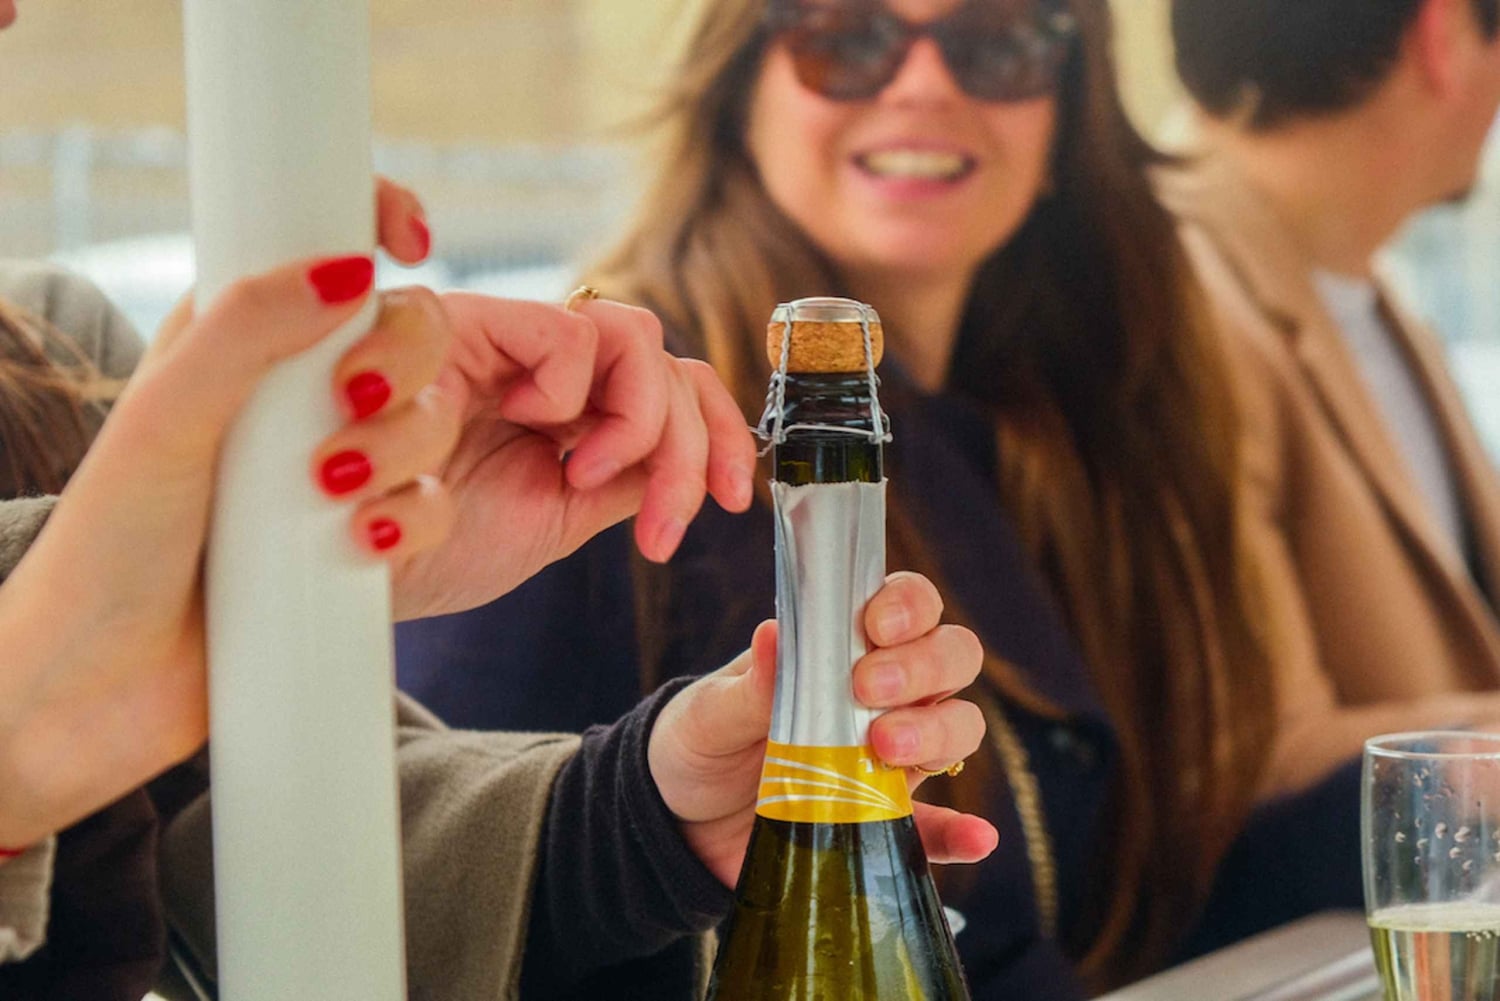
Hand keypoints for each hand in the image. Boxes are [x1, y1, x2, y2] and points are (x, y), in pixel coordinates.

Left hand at [0, 181, 454, 844]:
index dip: (376, 221)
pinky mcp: (362, 536)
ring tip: (331, 492)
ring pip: (433, 424)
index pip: (323, 249)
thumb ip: (246, 329)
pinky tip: (364, 544)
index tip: (409, 238)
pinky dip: (415, 519)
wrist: (101, 687)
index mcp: (237, 338)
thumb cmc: (106, 545)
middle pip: (407, 334)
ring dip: (401, 450)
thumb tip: (349, 268)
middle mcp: (294, 394)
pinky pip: (432, 507)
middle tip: (352, 397)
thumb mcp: (165, 418)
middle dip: (399, 361)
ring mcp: (334, 465)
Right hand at [390, 293, 758, 619]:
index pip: (668, 387)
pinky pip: (564, 325)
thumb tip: (700, 462)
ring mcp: (498, 340)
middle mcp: (536, 368)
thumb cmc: (428, 552)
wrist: (345, 575)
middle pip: (661, 359)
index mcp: (564, 413)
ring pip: (631, 333)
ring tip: (582, 476)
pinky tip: (537, 431)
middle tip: (658, 523)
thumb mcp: (556, 521)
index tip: (734, 500)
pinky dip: (572, 383)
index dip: (717, 436)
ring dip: (638, 419)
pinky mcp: (453, 320)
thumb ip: (624, 478)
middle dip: (688, 445)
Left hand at [646, 572, 998, 886]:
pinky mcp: (888, 822)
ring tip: (885, 748)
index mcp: (843, 648)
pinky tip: (976, 838)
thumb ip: (748, 683)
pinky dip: (963, 834)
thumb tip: (774, 634)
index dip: (908, 605)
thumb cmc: (701, 742)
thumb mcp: (710, 712)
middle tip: (870, 689)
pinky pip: (941, 828)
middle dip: (924, 666)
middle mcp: (885, 693)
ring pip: (958, 726)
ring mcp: (894, 756)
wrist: (680, 821)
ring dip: (939, 731)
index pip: (907, 605)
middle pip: (950, 658)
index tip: (876, 626)